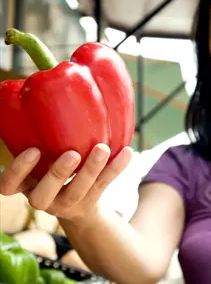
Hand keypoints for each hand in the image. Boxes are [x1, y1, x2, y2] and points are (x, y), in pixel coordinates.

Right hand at [0, 144, 132, 221]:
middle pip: (41, 197)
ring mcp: (67, 204)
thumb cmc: (51, 167)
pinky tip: (127, 152)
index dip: (17, 171)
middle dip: (57, 174)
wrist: (78, 205)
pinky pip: (103, 186)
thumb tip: (51, 78)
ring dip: (91, 169)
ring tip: (103, 148)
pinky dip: (116, 169)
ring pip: (78, 192)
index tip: (33, 150)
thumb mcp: (40, 156)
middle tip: (72, 153)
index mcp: (25, 184)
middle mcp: (42, 198)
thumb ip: (38, 134)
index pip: (8, 185)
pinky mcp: (90, 203)